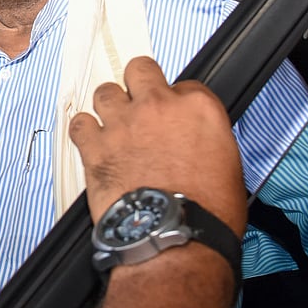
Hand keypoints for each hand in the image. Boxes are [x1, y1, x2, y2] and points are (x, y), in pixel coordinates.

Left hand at [68, 56, 245, 236]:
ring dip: (109, 106)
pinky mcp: (96, 146)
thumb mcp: (228, 165)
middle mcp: (159, 107)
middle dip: (139, 84)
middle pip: (140, 70)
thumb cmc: (206, 213)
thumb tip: (193, 140)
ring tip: (114, 125)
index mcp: (198, 109)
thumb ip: (205, 138)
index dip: (176, 102)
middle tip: (139, 105)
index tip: (173, 117)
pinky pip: (79, 123)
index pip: (184, 85)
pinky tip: (92, 141)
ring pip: (105, 91)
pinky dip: (84, 131)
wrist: (174, 237)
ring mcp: (123, 124)